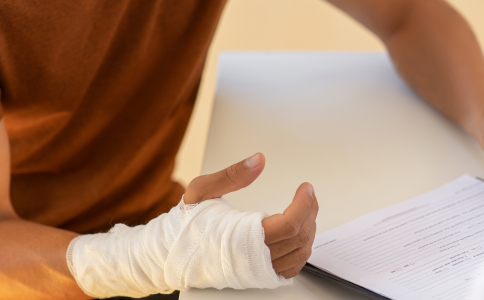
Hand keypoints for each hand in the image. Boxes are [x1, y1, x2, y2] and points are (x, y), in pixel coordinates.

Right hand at [184, 152, 318, 278]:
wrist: (173, 252)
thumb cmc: (186, 222)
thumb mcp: (203, 189)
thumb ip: (232, 174)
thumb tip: (258, 160)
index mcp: (244, 238)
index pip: (289, 224)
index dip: (304, 204)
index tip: (306, 187)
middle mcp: (254, 258)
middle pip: (299, 238)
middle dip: (310, 212)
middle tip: (308, 194)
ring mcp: (259, 270)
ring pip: (300, 254)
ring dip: (309, 229)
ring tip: (307, 209)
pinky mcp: (261, 276)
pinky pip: (292, 267)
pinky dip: (302, 249)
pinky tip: (300, 233)